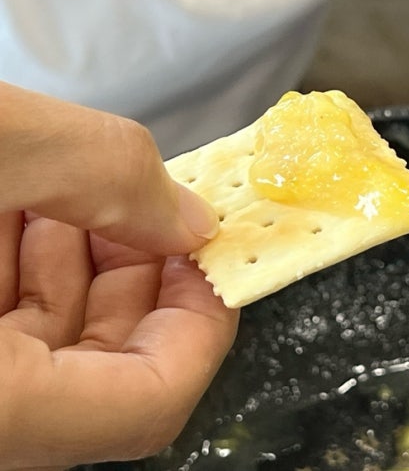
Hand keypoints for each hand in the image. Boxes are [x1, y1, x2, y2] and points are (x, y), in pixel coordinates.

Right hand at [0, 82, 238, 467]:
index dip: (207, 323)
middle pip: (104, 362)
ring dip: (80, 253)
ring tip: (69, 184)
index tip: (220, 254)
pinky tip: (24, 199)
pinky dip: (26, 258)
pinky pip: (4, 322)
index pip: (148, 402)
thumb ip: (105, 173)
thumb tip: (186, 216)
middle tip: (147, 202)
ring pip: (50, 337)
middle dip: (139, 268)